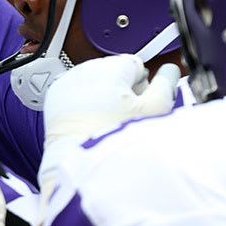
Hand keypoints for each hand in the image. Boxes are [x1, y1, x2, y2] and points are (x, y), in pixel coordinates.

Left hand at [43, 54, 179, 148]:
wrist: (84, 161)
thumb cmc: (118, 139)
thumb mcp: (154, 111)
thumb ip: (165, 85)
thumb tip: (170, 71)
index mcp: (111, 67)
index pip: (135, 64)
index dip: (142, 85)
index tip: (140, 102)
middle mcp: (86, 69)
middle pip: (113, 71)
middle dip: (121, 88)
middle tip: (125, 114)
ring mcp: (68, 81)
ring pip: (93, 81)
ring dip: (101, 94)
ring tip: (106, 119)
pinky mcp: (55, 95)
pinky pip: (74, 91)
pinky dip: (82, 102)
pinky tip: (90, 120)